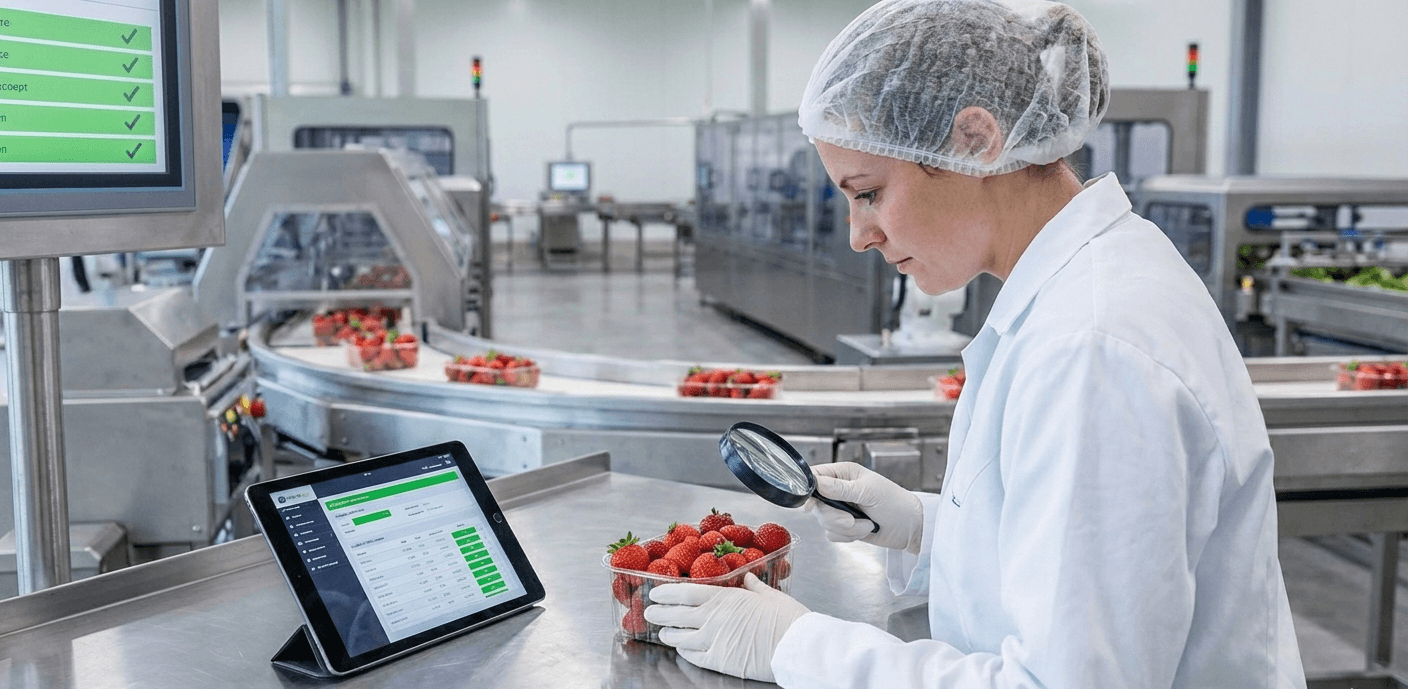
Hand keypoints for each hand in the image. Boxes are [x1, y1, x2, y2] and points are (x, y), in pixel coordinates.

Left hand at [644, 573, 809, 682]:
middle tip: (649, 613)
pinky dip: (684, 652)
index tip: (656, 592)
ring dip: (669, 635)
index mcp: (724, 598)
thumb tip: (748, 576)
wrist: (795, 645)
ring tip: (663, 634)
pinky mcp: (719, 661)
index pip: (685, 592)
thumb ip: (755, 586)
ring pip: (681, 637)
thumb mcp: (770, 595)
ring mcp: (714, 640)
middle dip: (660, 613)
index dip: (667, 592)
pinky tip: (681, 650)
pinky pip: (694, 656)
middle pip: (677, 614)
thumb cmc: (787, 618)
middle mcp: (713, 618)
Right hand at [805, 462, 923, 552]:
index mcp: (843, 474)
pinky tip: (864, 530)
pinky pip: (832, 534)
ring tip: (867, 524)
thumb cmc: (894, 502)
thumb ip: (841, 488)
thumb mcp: (868, 491)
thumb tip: (817, 483)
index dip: (809, 491)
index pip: (815, 477)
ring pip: (824, 522)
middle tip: (851, 519)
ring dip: (847, 528)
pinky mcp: (844, 527)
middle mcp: (838, 490)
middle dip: (834, 517)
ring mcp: (840, 509)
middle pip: (817, 505)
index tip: (811, 505)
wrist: (909, 527)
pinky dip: (848, 536)